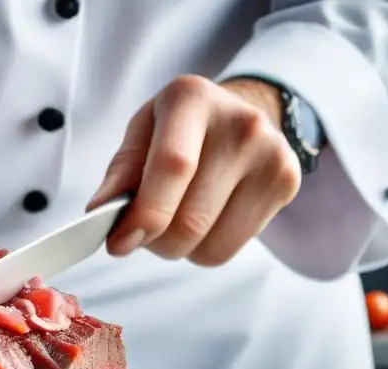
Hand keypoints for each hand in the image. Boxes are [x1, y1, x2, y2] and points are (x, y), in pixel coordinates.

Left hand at [87, 75, 301, 266]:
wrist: (239, 114)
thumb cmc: (178, 130)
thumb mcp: (142, 134)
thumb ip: (120, 174)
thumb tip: (101, 214)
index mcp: (192, 99)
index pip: (173, 166)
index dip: (145, 213)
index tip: (119, 242)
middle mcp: (241, 123)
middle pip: (189, 220)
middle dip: (154, 241)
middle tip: (141, 232)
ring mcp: (272, 154)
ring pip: (207, 245)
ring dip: (177, 249)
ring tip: (175, 220)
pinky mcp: (286, 184)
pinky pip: (226, 250)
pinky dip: (202, 250)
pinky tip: (204, 219)